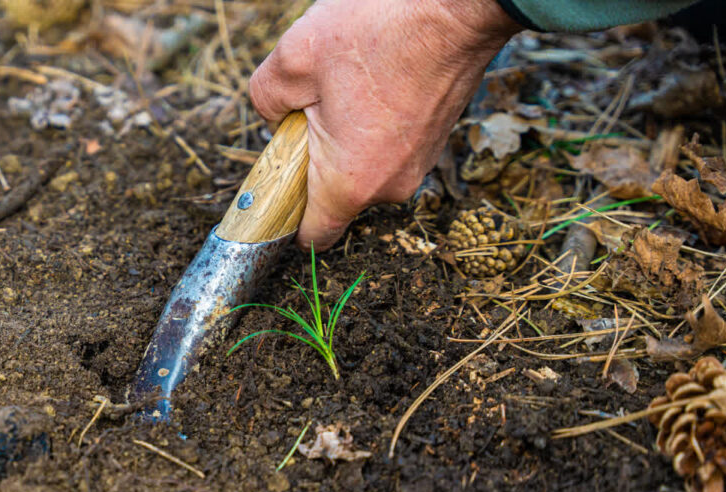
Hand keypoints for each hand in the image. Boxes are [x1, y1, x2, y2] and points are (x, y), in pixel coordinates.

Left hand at [249, 0, 520, 249]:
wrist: (459, 6)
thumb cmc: (381, 30)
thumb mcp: (294, 57)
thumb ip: (266, 100)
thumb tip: (275, 118)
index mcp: (349, 182)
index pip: (312, 235)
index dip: (286, 219)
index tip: (275, 188)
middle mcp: (388, 186)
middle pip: (332, 194)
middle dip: (313, 157)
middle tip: (312, 104)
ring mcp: (416, 166)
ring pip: (360, 167)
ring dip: (344, 136)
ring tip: (350, 83)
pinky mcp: (432, 143)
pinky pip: (386, 148)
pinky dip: (373, 125)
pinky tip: (375, 80)